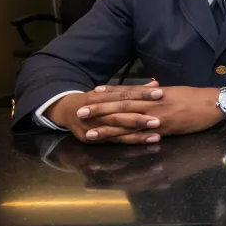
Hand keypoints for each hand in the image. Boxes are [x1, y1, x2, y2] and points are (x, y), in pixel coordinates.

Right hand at [45, 80, 163, 143]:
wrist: (66, 111)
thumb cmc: (94, 100)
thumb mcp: (109, 92)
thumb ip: (133, 90)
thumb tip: (156, 84)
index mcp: (100, 96)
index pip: (124, 94)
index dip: (141, 93)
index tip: (159, 93)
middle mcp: (96, 110)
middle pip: (120, 112)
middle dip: (139, 116)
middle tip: (159, 119)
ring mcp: (93, 125)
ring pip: (117, 128)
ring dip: (137, 132)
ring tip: (157, 132)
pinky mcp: (93, 138)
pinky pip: (116, 140)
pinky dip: (132, 140)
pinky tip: (147, 140)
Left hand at [78, 85, 224, 141]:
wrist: (215, 104)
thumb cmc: (198, 97)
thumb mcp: (176, 90)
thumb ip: (161, 92)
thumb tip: (152, 87)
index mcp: (155, 93)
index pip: (128, 91)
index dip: (110, 92)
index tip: (94, 92)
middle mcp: (153, 103)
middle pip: (121, 106)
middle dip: (99, 109)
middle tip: (80, 111)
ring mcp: (157, 117)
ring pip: (126, 122)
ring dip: (106, 128)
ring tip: (88, 132)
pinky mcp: (164, 130)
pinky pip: (141, 136)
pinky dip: (126, 139)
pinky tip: (115, 142)